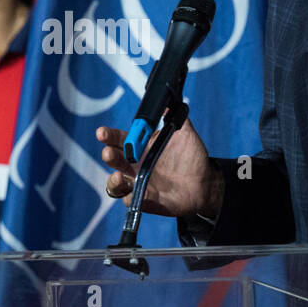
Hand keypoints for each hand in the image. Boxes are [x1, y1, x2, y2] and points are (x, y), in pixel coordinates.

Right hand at [96, 118, 219, 217]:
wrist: (205, 181)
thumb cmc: (190, 157)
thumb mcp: (185, 134)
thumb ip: (176, 118)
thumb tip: (169, 103)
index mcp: (139, 148)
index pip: (118, 140)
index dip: (109, 136)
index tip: (102, 133)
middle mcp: (134, 166)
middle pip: (114, 161)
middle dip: (109, 156)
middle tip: (109, 152)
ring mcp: (139, 184)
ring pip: (116, 185)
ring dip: (114, 181)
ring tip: (118, 177)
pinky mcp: (147, 201)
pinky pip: (134, 202)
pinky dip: (133, 199)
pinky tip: (138, 195)